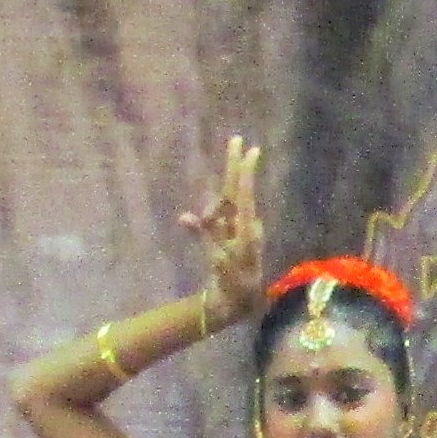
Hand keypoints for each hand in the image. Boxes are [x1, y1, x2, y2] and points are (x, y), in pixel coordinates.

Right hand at [187, 134, 267, 326]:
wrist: (239, 298)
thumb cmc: (231, 280)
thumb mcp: (216, 260)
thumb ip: (202, 236)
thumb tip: (185, 216)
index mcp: (245, 229)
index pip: (242, 196)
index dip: (244, 173)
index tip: (250, 152)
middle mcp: (244, 222)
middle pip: (236, 189)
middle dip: (235, 164)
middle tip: (238, 139)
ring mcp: (237, 226)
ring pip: (222, 205)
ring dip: (211, 207)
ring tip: (208, 225)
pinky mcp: (230, 231)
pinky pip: (217, 217)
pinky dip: (209, 217)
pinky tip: (200, 221)